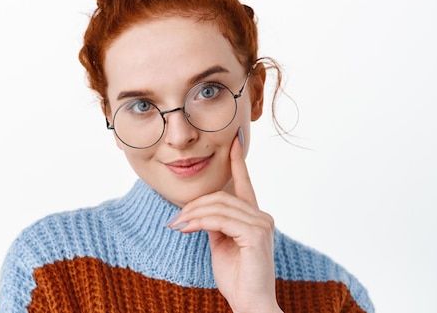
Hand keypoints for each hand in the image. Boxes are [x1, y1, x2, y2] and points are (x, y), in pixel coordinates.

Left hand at [166, 128, 281, 312]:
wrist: (249, 302)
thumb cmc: (236, 276)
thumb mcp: (221, 243)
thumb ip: (215, 223)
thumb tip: (197, 211)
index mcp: (254, 216)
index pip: (244, 182)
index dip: (238, 160)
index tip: (234, 140)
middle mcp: (261, 216)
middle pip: (220, 196)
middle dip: (193, 206)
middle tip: (175, 221)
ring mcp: (261, 224)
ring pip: (218, 206)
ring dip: (192, 215)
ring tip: (177, 226)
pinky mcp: (256, 234)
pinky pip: (220, 219)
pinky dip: (199, 222)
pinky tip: (186, 229)